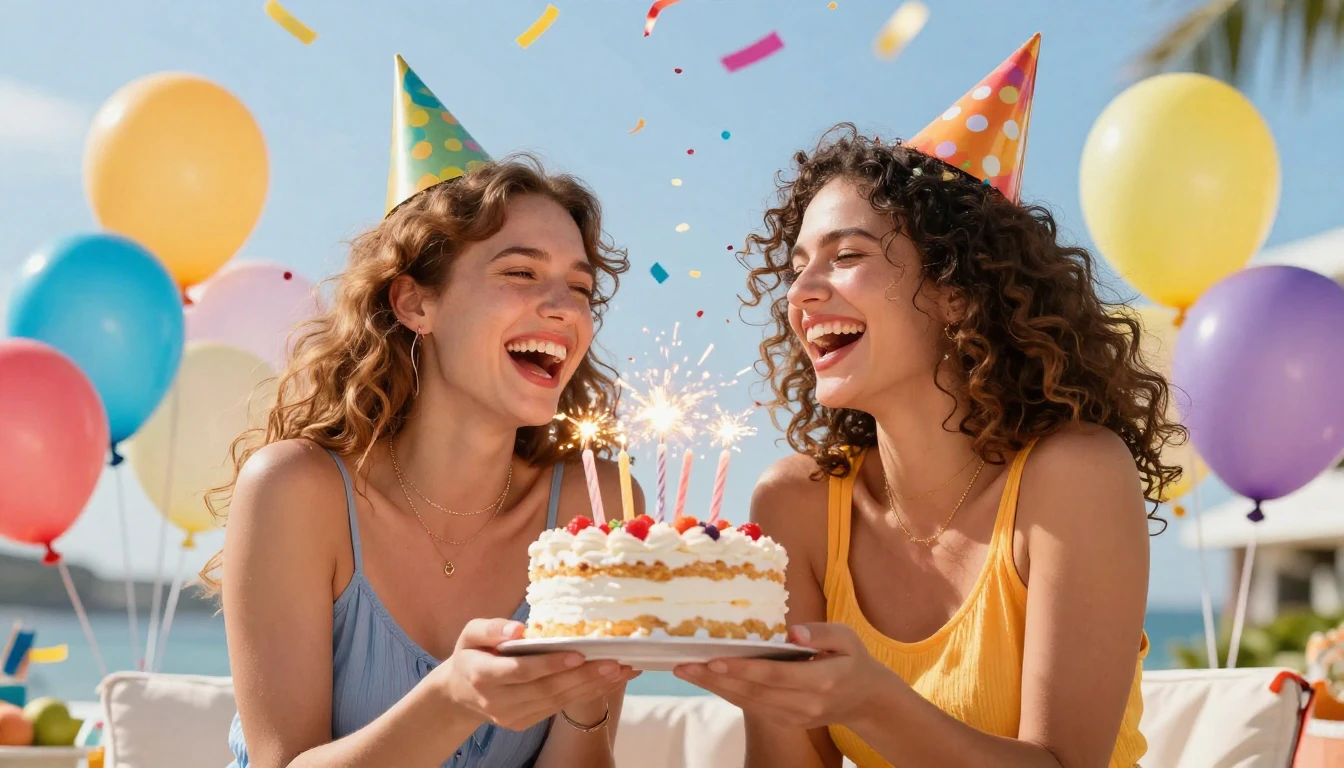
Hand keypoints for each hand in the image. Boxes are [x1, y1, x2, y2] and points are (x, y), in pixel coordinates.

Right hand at [434, 618, 634, 731]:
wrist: (459, 693)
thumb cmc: (471, 653)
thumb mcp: (470, 633)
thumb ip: (491, 629)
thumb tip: (518, 629)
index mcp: (483, 675)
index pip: (521, 672)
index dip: (550, 665)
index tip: (578, 655)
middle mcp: (498, 700)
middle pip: (546, 689)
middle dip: (584, 677)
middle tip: (616, 663)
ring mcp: (512, 716)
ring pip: (557, 701)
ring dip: (594, 687)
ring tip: (623, 671)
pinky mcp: (524, 722)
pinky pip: (559, 708)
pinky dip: (587, 694)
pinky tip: (609, 681)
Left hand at [673, 623, 892, 728]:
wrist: (866, 700)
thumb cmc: (854, 660)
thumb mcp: (847, 638)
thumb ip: (821, 633)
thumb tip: (793, 632)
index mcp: (821, 681)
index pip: (774, 675)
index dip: (742, 668)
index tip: (714, 658)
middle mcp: (805, 704)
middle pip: (754, 692)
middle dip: (715, 678)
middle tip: (684, 665)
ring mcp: (795, 717)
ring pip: (748, 703)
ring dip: (715, 687)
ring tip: (686, 671)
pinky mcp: (787, 721)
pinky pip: (752, 707)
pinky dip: (728, 693)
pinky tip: (708, 680)